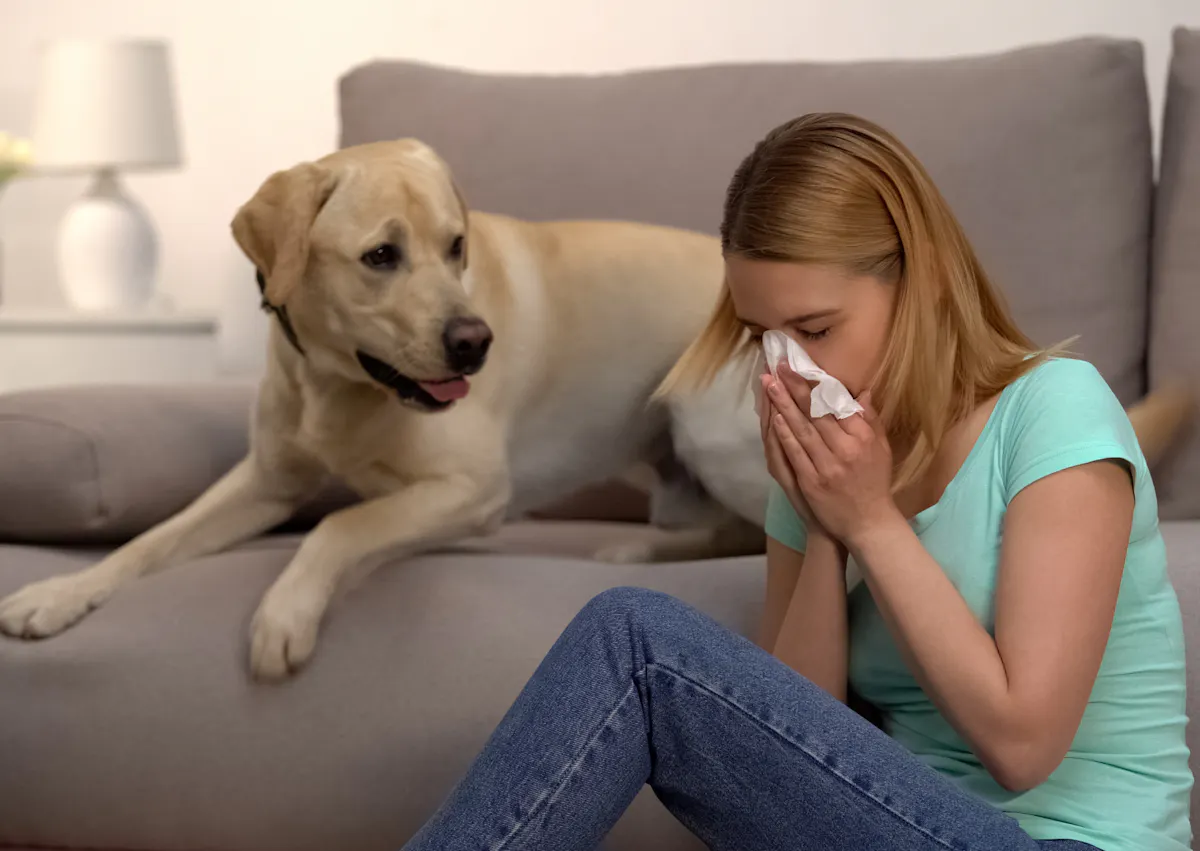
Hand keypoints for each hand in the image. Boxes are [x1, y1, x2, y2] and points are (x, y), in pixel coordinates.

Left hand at [766, 365, 900, 547]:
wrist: (868, 523)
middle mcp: (845, 450)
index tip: (801, 367)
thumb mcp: (880, 448)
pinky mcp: (812, 483)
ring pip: (802, 430)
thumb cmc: (874, 482)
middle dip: (794, 388)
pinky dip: (784, 435)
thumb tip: (862, 392)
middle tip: (778, 368)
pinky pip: (795, 454)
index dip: (816, 384)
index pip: (836, 404)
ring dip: (784, 405)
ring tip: (770, 384)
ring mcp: (826, 467)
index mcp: (861, 438)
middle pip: (815, 413)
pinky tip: (774, 417)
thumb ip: (869, 419)